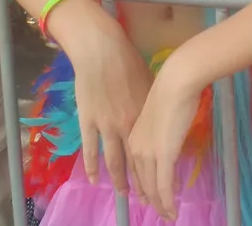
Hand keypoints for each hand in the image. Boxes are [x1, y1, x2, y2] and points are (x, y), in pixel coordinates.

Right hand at [57, 7, 152, 192]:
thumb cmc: (129, 63)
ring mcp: (106, 125)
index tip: (162, 183)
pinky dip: (91, 166)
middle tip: (146, 200)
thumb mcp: (148, 84)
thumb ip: (151, 104)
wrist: (103, 52)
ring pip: (113, 160)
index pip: (152, 151)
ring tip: (123, 194)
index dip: (157, 169)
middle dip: (141, 183)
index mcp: (144, 116)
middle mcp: (127, 125)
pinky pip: (90, 149)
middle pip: (135, 161)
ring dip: (118, 180)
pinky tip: (93, 179)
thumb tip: (158, 117)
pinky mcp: (89, 121)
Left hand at [128, 52, 202, 219]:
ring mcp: (148, 154)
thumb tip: (166, 130)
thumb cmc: (170, 88)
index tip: (150, 196)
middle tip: (161, 211)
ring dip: (161, 204)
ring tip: (168, 214)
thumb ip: (158, 126)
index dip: (143, 185)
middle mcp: (136, 149)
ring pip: (152, 188)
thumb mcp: (159, 110)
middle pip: (143, 182)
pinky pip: (164, 186)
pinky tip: (173, 210)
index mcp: (132, 137)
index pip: (136, 169)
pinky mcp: (163, 156)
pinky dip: (168, 202)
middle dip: (151, 199)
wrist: (176, 81)